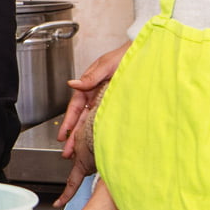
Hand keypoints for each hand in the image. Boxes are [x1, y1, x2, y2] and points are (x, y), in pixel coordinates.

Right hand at [53, 42, 128, 206]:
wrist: (147, 55)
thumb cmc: (126, 55)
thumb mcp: (107, 64)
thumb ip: (90, 76)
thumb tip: (72, 84)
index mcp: (89, 86)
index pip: (75, 108)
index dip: (68, 123)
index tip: (62, 137)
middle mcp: (96, 96)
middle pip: (81, 120)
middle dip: (73, 137)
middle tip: (67, 153)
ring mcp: (107, 102)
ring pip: (92, 123)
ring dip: (84, 138)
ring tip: (78, 154)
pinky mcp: (119, 106)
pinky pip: (106, 121)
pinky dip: (100, 133)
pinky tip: (98, 144)